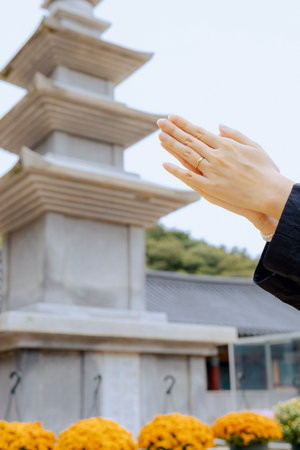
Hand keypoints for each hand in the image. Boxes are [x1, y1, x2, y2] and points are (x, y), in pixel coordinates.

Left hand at [157, 115, 293, 220]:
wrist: (269, 192)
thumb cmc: (265, 170)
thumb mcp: (253, 146)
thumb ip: (235, 135)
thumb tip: (219, 126)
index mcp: (226, 145)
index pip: (199, 132)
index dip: (184, 124)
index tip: (173, 117)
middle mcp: (216, 155)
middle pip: (190, 141)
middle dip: (173, 131)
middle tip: (160, 122)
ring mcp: (212, 171)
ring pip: (187, 155)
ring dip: (172, 146)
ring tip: (160, 137)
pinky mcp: (211, 188)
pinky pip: (190, 178)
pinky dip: (177, 171)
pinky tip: (165, 164)